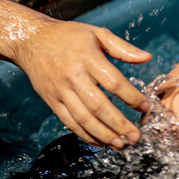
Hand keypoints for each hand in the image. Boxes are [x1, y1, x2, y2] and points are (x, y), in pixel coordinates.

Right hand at [10, 18, 152, 148]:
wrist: (31, 40)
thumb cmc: (69, 36)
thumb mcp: (97, 34)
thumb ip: (122, 47)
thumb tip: (147, 58)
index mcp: (88, 57)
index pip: (113, 82)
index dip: (131, 96)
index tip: (146, 107)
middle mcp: (73, 76)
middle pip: (98, 105)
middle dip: (118, 124)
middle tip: (135, 137)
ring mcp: (60, 90)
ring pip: (83, 118)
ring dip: (103, 134)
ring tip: (120, 145)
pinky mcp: (51, 101)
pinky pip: (69, 122)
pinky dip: (85, 134)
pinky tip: (100, 142)